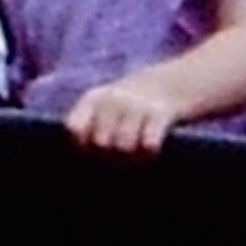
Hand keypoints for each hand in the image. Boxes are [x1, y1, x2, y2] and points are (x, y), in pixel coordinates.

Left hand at [60, 78, 178, 155]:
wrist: (170, 84)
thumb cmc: (128, 107)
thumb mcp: (102, 106)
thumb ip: (86, 128)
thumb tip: (81, 160)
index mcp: (93, 98)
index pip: (76, 128)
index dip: (82, 144)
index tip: (92, 149)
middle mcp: (113, 99)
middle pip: (101, 142)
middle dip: (109, 155)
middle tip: (119, 156)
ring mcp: (136, 105)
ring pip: (124, 146)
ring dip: (131, 156)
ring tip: (135, 155)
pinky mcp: (160, 114)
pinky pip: (148, 144)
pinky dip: (149, 152)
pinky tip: (150, 149)